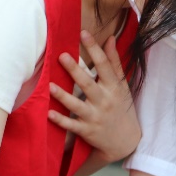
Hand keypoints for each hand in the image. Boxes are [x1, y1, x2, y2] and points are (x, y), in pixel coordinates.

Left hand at [48, 31, 139, 161]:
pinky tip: (49, 113)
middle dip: (75, 70)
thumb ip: (114, 62)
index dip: (94, 49)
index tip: (83, 34)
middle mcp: (104, 101)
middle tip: (62, 56)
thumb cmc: (122, 108)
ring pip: (77, 106)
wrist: (126, 141)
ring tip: (50, 85)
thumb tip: (110, 38)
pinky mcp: (87, 131)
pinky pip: (72, 126)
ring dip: (64, 96)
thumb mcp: (122, 85)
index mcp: (114, 87)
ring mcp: (95, 117)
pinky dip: (61, 121)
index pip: (104, 65)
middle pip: (88, 84)